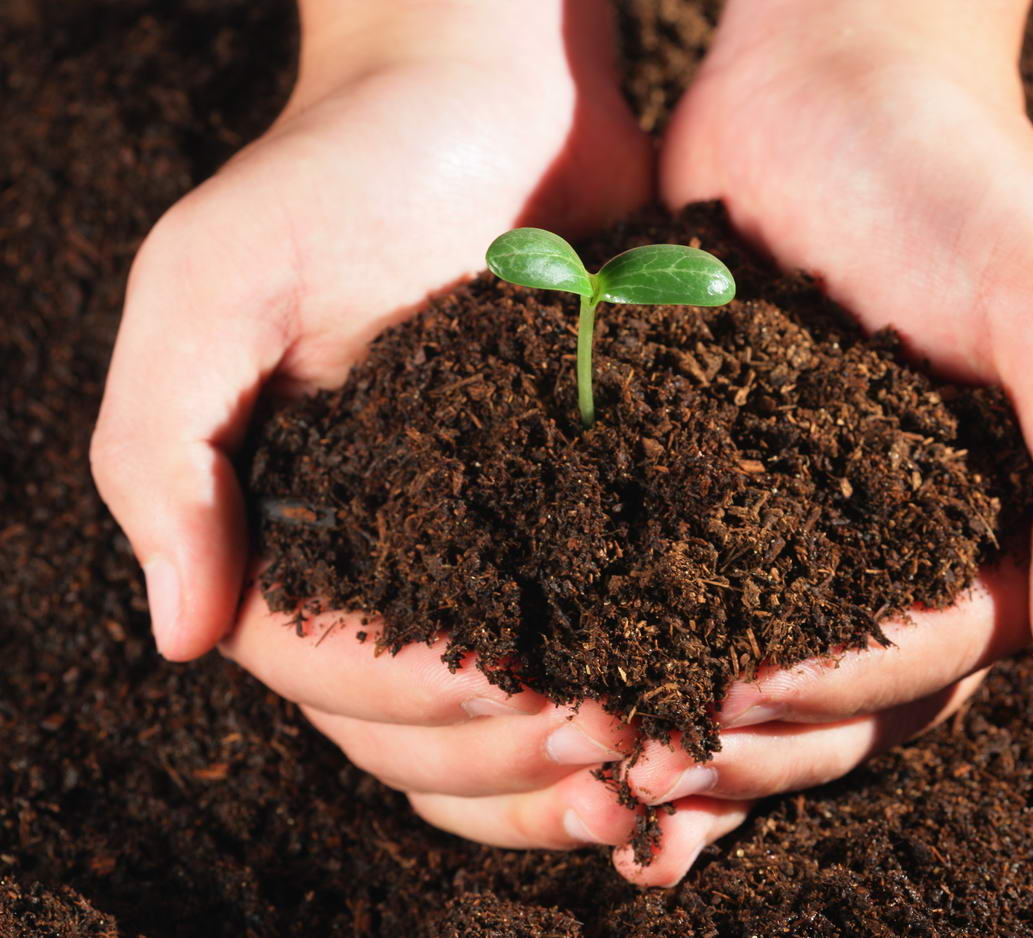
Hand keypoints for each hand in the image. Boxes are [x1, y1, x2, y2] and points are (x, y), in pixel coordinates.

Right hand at [91, 0, 658, 878]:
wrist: (493, 93)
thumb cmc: (348, 168)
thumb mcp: (215, 283)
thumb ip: (165, 452)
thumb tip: (176, 635)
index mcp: (285, 524)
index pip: (324, 668)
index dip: (416, 705)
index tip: (518, 698)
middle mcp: (381, 551)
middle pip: (417, 722)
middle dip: (508, 754)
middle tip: (613, 744)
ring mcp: (482, 538)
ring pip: (502, 710)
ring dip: (574, 757)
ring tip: (659, 756)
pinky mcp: (577, 505)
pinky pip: (592, 629)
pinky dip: (633, 683)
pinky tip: (694, 715)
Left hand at [612, 0, 1032, 882]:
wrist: (823, 78)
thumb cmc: (951, 175)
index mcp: (985, 530)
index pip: (922, 661)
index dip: (833, 698)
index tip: (730, 703)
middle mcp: (891, 547)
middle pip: (830, 698)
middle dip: (740, 743)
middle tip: (638, 763)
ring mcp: (792, 520)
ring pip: (743, 667)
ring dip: (674, 726)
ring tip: (586, 758)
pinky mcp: (703, 478)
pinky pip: (668, 584)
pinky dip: (625, 647)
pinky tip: (560, 695)